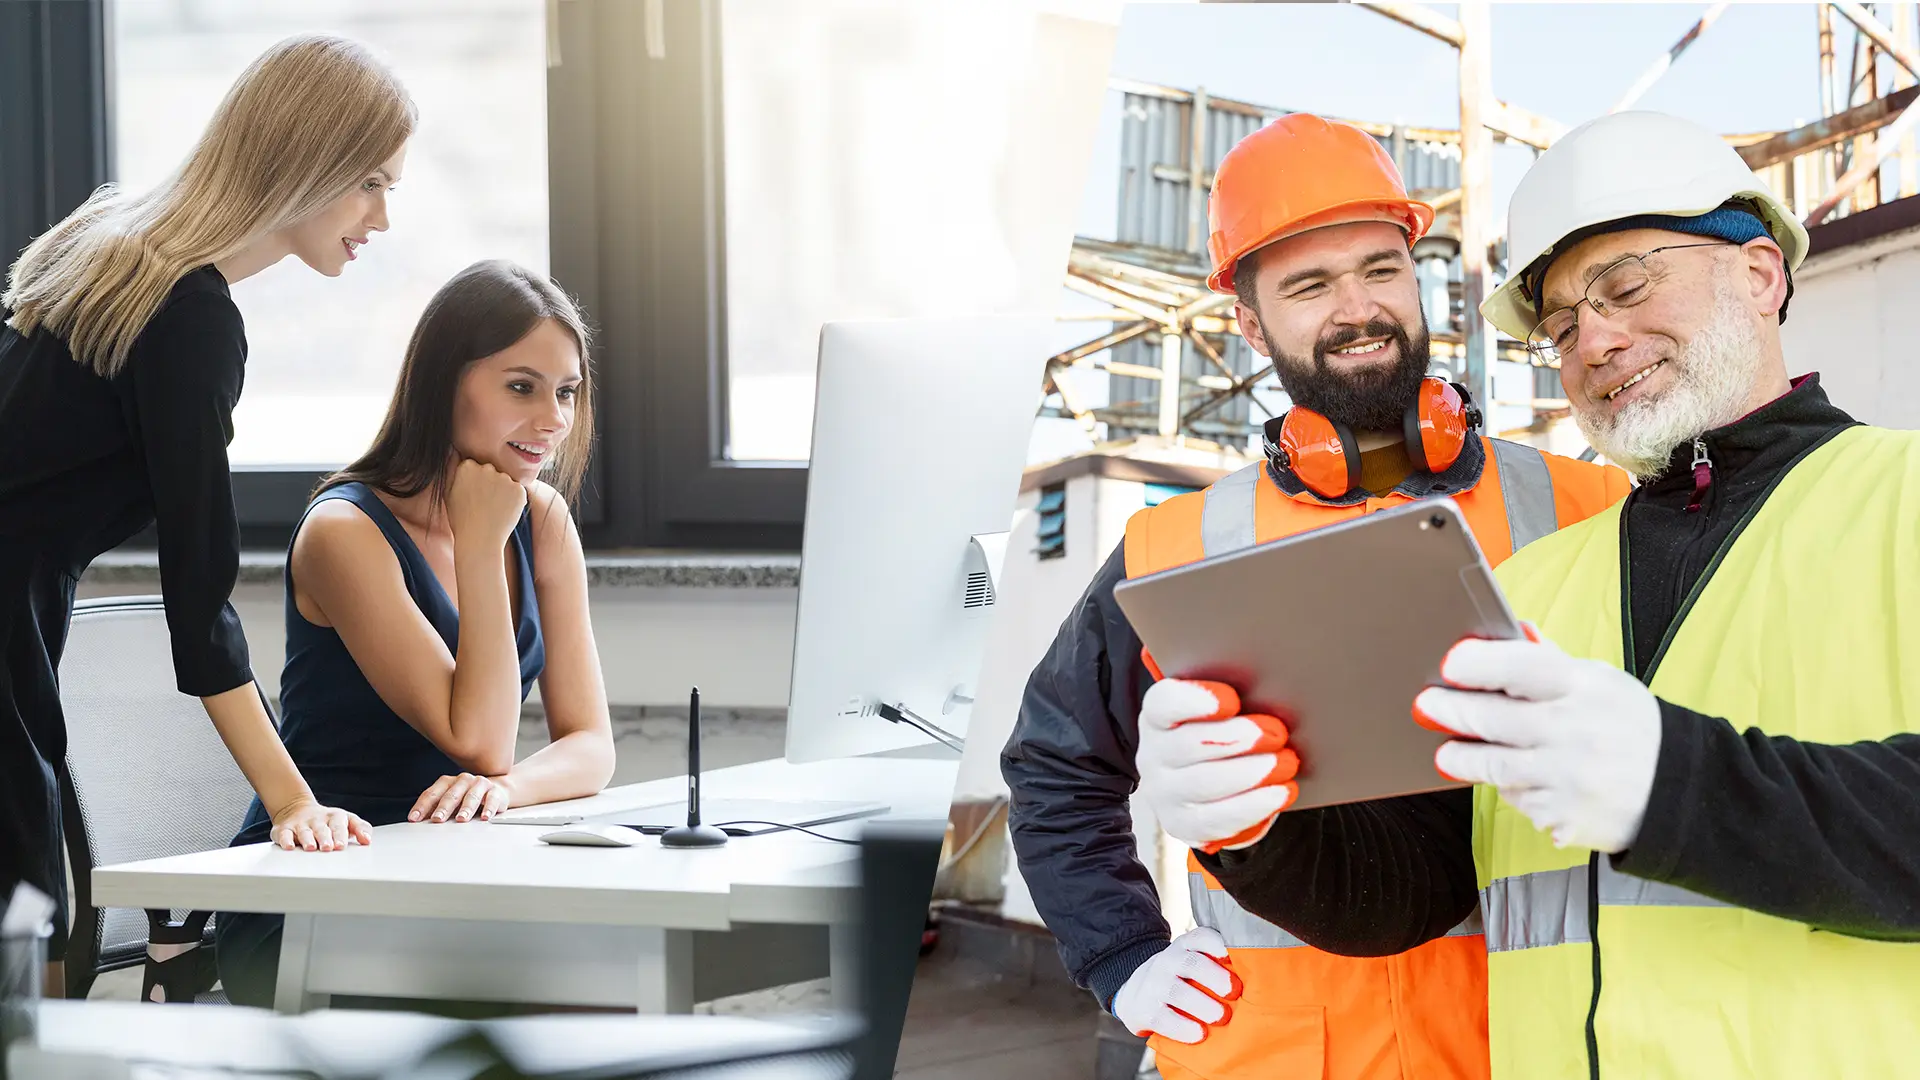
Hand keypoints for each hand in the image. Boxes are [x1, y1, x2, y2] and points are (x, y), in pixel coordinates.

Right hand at [271, 797, 371, 851]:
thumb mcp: (347, 820)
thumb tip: (367, 840)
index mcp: (335, 817)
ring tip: (310, 847)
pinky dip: (286, 840)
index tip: (342, 845)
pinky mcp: (285, 829)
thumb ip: (360, 828)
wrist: (296, 808)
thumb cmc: (327, 821)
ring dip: (307, 839)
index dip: (341, 835)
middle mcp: (318, 820)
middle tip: (328, 848)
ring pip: (304, 831)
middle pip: (322, 829)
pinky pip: (284, 834)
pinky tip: (289, 846)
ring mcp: (301, 824)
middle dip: (325, 838)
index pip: (340, 825)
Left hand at [410, 773, 514, 822]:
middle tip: (437, 819)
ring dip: (466, 808)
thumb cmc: (467, 798)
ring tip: (461, 819)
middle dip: (444, 808)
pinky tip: (485, 817)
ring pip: (471, 796)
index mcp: (448, 782)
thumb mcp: (450, 803)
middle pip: (451, 794)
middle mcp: (463, 780)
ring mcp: (479, 784)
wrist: (495, 791)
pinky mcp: (495, 792)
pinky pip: (492, 799)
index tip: (414, 818)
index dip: (422, 806)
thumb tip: (418, 821)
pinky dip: (489, 808)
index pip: (432, 793)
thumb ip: (435, 809)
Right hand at [447, 458, 527, 545]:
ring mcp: (504, 478)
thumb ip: (450, 468)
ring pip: (506, 482)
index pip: (476, 467)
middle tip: (484, 505)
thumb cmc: (461, 519)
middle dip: (491, 485)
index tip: (473, 496)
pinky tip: (503, 512)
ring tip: (493, 510)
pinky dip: (514, 501)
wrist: (479, 540)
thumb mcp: (448, 492)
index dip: (476, 483)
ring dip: (503, 493)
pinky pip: (518, 491)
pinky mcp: (519, 489)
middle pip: (492, 472)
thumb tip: (452, 449)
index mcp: (467, 466)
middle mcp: (486, 468)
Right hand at [1112, 928, 1239, 1043]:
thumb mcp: (1193, 963)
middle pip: (1192, 964)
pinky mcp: (1144, 1010)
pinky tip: (1199, 1034)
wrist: (1135, 995)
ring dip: (1202, 1005)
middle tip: (1234, 992)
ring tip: (1221, 1017)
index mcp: (1185, 947)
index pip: (1201, 938)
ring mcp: (1154, 985)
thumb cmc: (1180, 980)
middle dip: (1215, 977)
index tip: (1231, 956)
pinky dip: (1183, 1027)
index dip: (1217, 944)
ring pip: (1177, 992)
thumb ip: (1219, 964)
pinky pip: (1163, 1018)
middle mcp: (1168, 961)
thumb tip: (1262, 977)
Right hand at [1137, 677, 1298, 852]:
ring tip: (1286, 763)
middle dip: (1238, 738)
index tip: (1232, 699)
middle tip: (1276, 733)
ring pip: (1205, 783)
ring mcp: (1164, 793)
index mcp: (1157, 716)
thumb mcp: (1219, 713)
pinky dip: (1253, 805)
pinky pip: (1216, 819)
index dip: (1196, 700)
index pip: (1163, 703)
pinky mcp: (1182, 825)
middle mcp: (1152, 755)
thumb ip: (1231, 701)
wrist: (1203, 787)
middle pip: (1190, 744)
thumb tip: (1266, 692)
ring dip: (1251, 773)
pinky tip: (1280, 792)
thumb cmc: (1218, 735)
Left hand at [1413, 627, 1660, 852]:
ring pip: (1497, 766)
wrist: (1678, 791)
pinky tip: (1511, 777)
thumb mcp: (1601, 682)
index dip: (1482, 663)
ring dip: (1463, 758)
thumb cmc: (1630, 727)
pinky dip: (1508, 787)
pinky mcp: (1561, 815)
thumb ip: (1551, 662)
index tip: (1451, 662)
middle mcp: (1575, 732)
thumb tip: (1515, 630)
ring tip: (1446, 752)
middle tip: (1425, 705)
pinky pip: (1517, 798)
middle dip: (1453, 711)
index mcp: (1584, 688)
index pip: (1523, 667)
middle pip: (1497, 720)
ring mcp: (1567, 778)